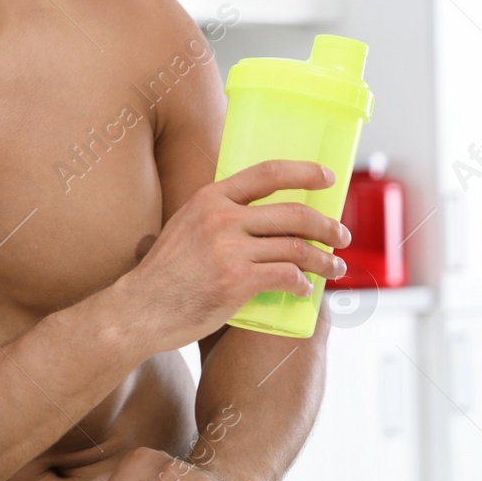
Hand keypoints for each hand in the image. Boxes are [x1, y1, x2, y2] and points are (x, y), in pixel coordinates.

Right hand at [121, 159, 351, 353]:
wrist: (141, 308)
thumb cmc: (164, 273)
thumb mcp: (184, 227)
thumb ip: (215, 216)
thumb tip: (256, 217)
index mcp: (209, 198)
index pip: (267, 173)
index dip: (303, 172)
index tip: (327, 177)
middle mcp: (221, 217)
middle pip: (293, 213)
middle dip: (327, 225)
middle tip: (340, 236)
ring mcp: (229, 248)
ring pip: (297, 247)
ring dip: (324, 260)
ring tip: (334, 268)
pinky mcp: (237, 280)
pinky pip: (287, 276)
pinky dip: (303, 284)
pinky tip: (303, 289)